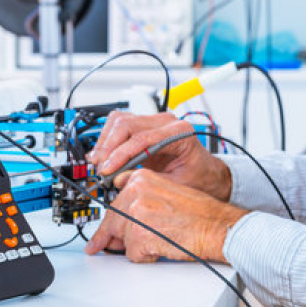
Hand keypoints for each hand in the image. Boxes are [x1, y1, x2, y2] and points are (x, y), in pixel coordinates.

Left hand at [85, 169, 247, 262]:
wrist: (219, 226)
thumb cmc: (200, 214)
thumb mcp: (167, 192)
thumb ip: (141, 199)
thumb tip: (119, 220)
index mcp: (141, 178)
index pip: (114, 201)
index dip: (108, 220)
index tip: (97, 230)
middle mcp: (135, 192)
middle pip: (112, 221)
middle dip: (111, 238)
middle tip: (97, 248)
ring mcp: (136, 213)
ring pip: (121, 239)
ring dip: (137, 247)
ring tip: (160, 242)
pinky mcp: (139, 235)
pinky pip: (132, 255)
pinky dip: (146, 258)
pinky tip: (162, 249)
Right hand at [88, 111, 231, 201]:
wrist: (206, 174)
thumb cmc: (199, 178)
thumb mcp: (178, 185)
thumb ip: (150, 181)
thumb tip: (120, 179)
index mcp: (180, 133)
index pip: (141, 138)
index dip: (119, 154)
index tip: (107, 169)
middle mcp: (165, 122)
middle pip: (126, 124)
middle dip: (108, 147)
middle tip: (100, 168)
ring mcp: (153, 122)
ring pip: (118, 121)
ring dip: (105, 142)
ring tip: (99, 162)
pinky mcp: (143, 127)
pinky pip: (118, 126)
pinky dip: (107, 140)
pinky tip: (102, 155)